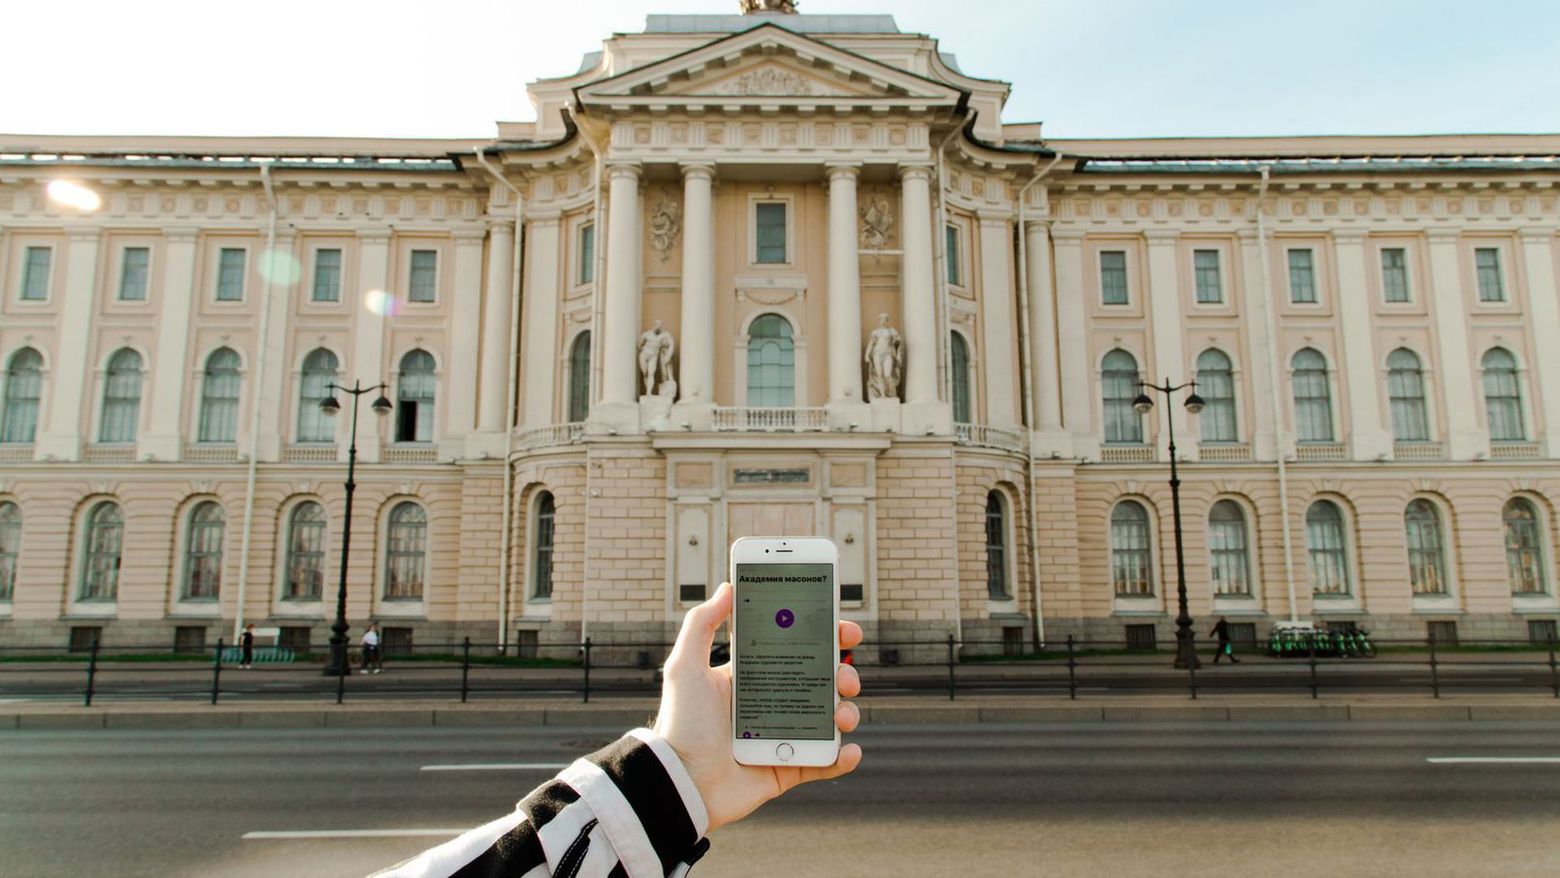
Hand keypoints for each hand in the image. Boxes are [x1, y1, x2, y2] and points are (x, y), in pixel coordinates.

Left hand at [652, 581, 862, 831]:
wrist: (680, 784)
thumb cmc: (680, 725)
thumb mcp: (685, 667)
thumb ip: (702, 624)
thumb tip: (726, 587)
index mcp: (752, 677)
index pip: (795, 649)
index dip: (824, 637)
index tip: (844, 629)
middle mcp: (771, 703)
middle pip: (820, 682)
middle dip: (843, 674)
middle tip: (845, 675)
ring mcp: (782, 736)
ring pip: (828, 720)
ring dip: (846, 713)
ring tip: (841, 715)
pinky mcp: (787, 769)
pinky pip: (824, 762)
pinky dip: (842, 757)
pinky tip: (849, 750)